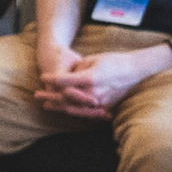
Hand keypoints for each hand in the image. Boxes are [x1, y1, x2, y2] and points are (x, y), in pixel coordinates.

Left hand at [42, 44, 158, 120]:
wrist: (134, 70)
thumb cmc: (113, 61)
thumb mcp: (93, 59)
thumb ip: (78, 69)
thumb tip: (66, 77)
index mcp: (91, 78)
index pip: (65, 81)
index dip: (52, 79)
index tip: (42, 77)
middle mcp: (94, 92)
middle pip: (66, 97)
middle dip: (50, 96)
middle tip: (37, 95)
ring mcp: (100, 102)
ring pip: (74, 107)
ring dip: (58, 106)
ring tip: (46, 105)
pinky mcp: (104, 107)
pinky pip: (85, 111)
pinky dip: (72, 111)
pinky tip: (63, 110)